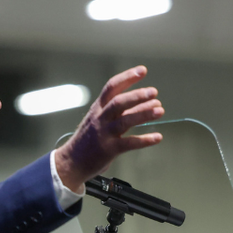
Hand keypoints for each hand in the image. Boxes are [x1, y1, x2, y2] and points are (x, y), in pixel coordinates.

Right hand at [54, 66, 163, 192]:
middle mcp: (100, 119)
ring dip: (143, 114)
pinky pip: (128, 143)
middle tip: (154, 92)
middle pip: (118, 102)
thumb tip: (152, 103)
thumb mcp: (102, 121)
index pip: (112, 88)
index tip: (142, 70)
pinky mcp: (108, 150)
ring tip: (160, 110)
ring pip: (124, 121)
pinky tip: (157, 137)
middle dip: (137, 96)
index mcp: (98, 109)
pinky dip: (144, 140)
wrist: (71, 162)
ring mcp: (103, 134)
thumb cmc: (89, 140)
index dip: (127, 78)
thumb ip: (126, 112)